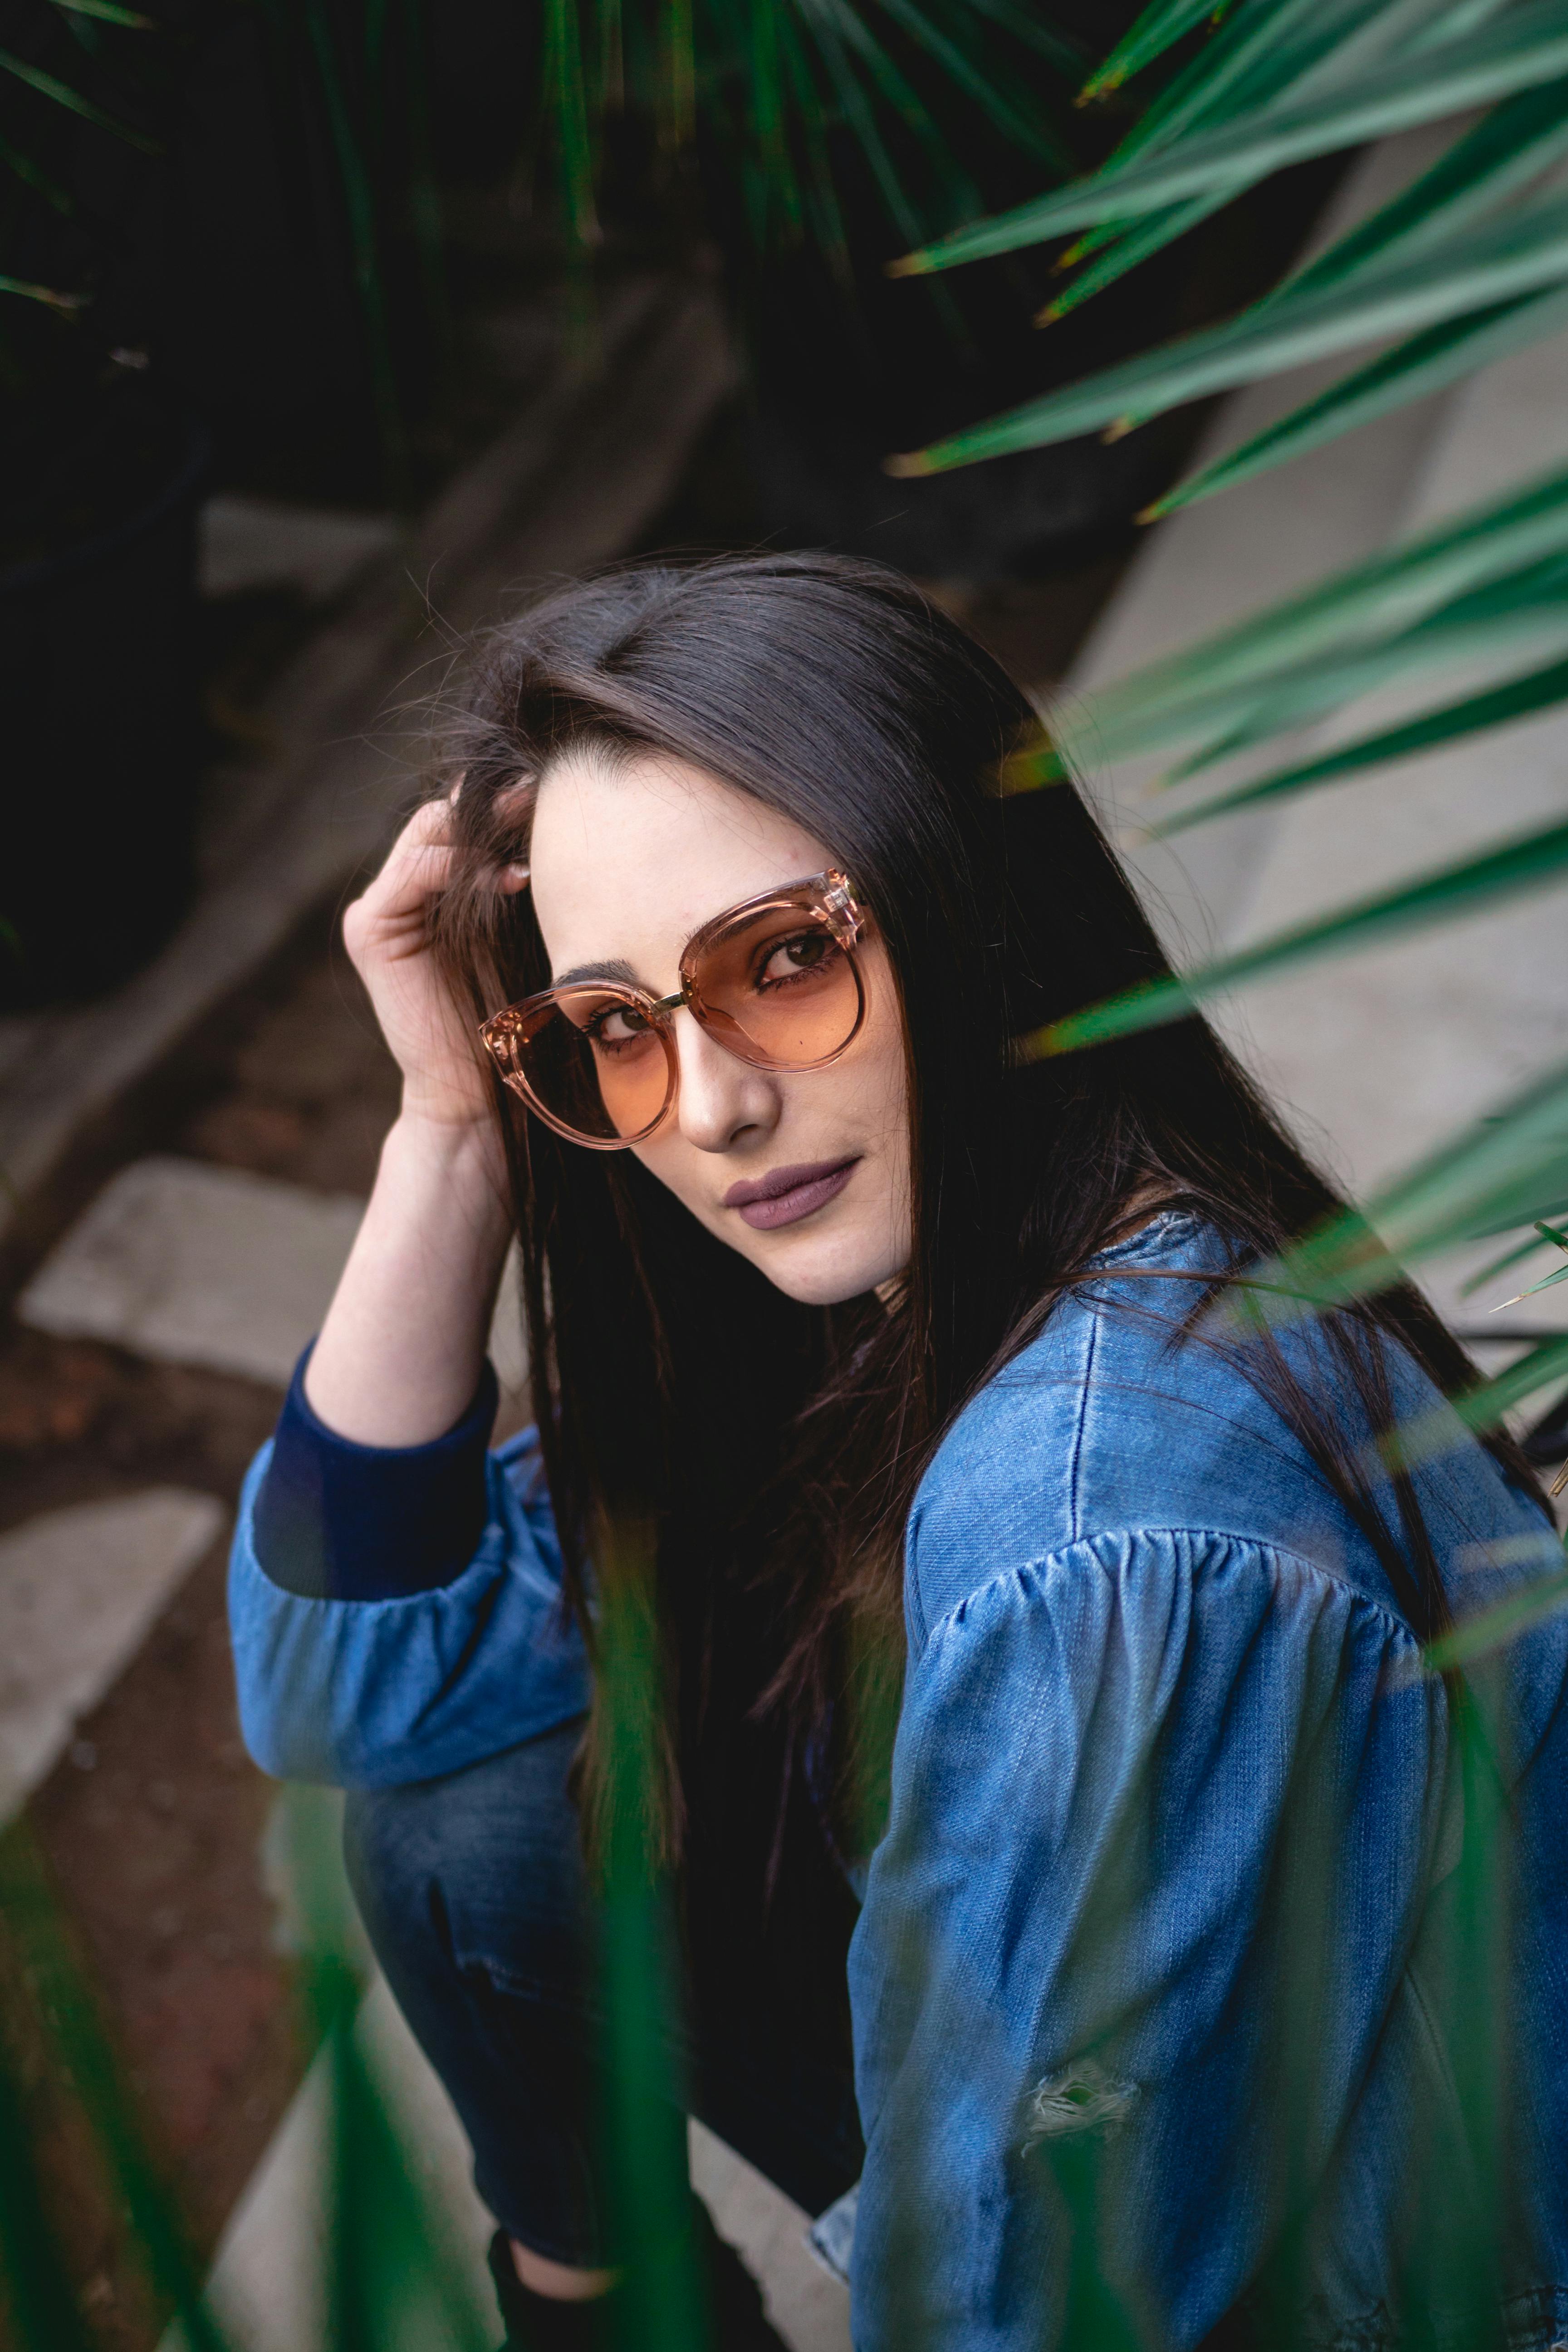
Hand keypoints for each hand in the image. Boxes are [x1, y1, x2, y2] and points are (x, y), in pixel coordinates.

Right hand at [343, 798, 527, 1129]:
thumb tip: (548, 812)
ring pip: (426, 836)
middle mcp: (397, 893)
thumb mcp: (521, 930)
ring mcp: (375, 910)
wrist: (483, 1084)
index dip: (497, 804)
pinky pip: (414, 873)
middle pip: (438, 819)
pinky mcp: (369, 930)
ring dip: (480, 835)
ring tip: (531, 840)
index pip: (456, 821)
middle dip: (490, 809)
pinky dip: (458, 866)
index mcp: (431, 889)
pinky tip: (507, 879)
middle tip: (541, 797)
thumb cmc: (513, 1015)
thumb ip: (517, 877)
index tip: (549, 792)